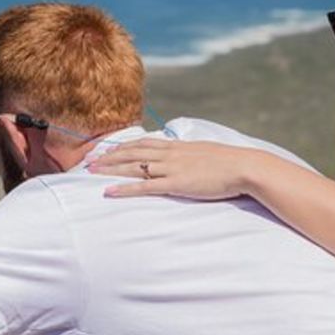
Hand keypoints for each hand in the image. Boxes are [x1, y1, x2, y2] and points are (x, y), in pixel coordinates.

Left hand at [88, 139, 258, 199]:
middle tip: (89, 160)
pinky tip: (108, 191)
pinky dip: (124, 188)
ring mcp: (171, 168)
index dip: (122, 146)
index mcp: (177, 146)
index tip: (107, 149)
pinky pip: (143, 186)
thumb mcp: (207, 153)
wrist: (244, 166)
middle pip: (131, 151)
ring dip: (110, 168)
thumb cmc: (231, 163)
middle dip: (109, 156)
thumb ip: (192, 155)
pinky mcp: (175, 183)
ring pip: (133, 166)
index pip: (143, 142)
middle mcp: (170, 153)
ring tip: (91, 172)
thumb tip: (187, 159)